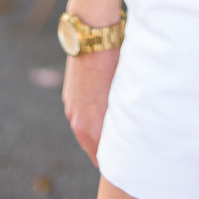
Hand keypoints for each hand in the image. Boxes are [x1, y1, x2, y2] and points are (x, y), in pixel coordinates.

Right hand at [62, 47, 120, 165]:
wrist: (91, 37)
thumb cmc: (114, 63)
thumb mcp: (121, 93)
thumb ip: (121, 117)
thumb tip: (130, 129)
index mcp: (92, 125)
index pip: (102, 157)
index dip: (114, 160)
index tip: (126, 162)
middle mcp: (78, 121)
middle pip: (92, 147)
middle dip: (105, 149)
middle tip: (123, 151)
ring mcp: (71, 109)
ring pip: (85, 132)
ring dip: (97, 133)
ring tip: (114, 131)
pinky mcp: (68, 97)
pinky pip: (79, 116)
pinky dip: (90, 118)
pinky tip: (102, 110)